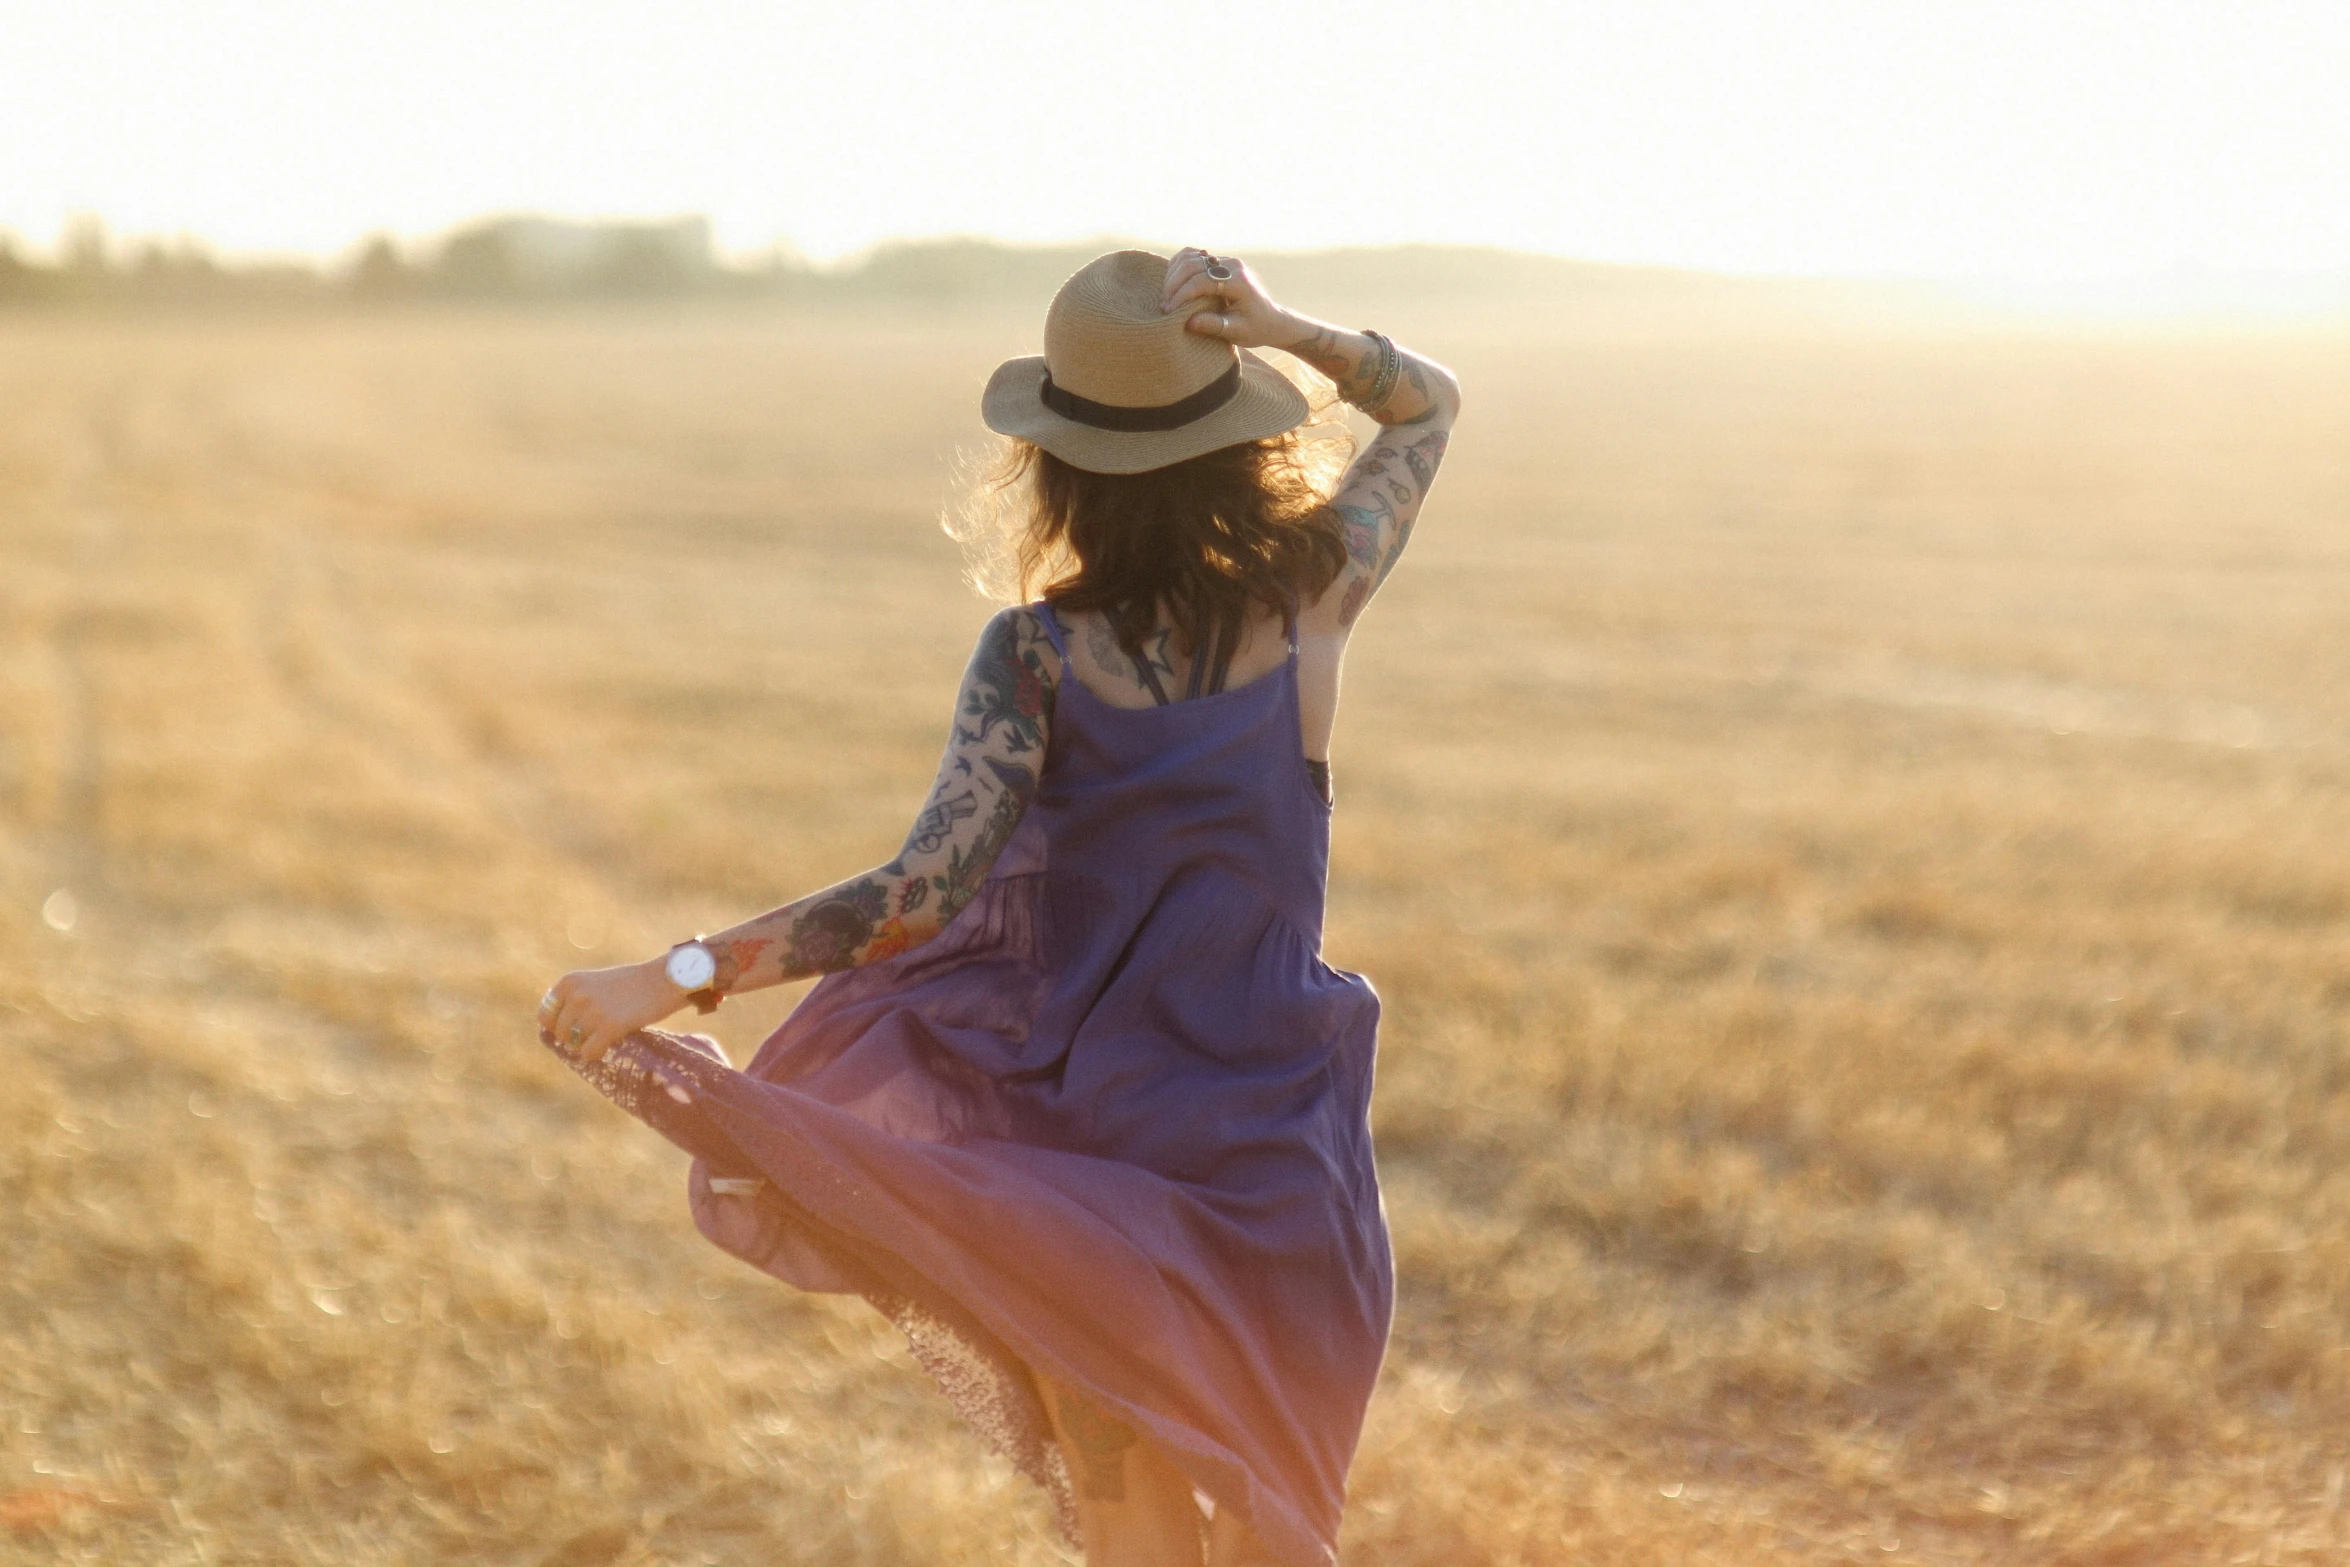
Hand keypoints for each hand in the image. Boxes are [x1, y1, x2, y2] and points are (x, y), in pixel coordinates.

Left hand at [538, 958, 683, 1063]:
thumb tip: (556, 1030)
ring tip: (605, 1036)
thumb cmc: (633, 983)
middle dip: (575, 1037)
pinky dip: (597, 1053)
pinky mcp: (609, 1027)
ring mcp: (592, 1011)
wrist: (665, 979)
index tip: (573, 1029)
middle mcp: (576, 995)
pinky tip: (609, 1045)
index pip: (545, 1014)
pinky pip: (589, 1052)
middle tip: (595, 1033)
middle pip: (560, 1032)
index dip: (557, 1026)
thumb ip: (575, 999)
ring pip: (574, 1044)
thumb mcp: (596, 982)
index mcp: (569, 981)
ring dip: (587, 1045)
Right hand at [1159, 249, 1298, 350]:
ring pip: (1190, 256)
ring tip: (1166, 296)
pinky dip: (1179, 267)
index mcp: (1239, 281)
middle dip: (1174, 284)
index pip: (1203, 280)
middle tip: (1164, 305)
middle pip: (1193, 264)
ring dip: (1173, 274)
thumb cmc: (1256, 329)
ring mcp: (1225, 261)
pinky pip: (1193, 256)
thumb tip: (1187, 322)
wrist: (1271, 320)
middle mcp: (1232, 265)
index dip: (1182, 295)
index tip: (1169, 311)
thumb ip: (1214, 325)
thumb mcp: (1237, 332)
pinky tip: (1172, 283)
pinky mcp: (1219, 262)